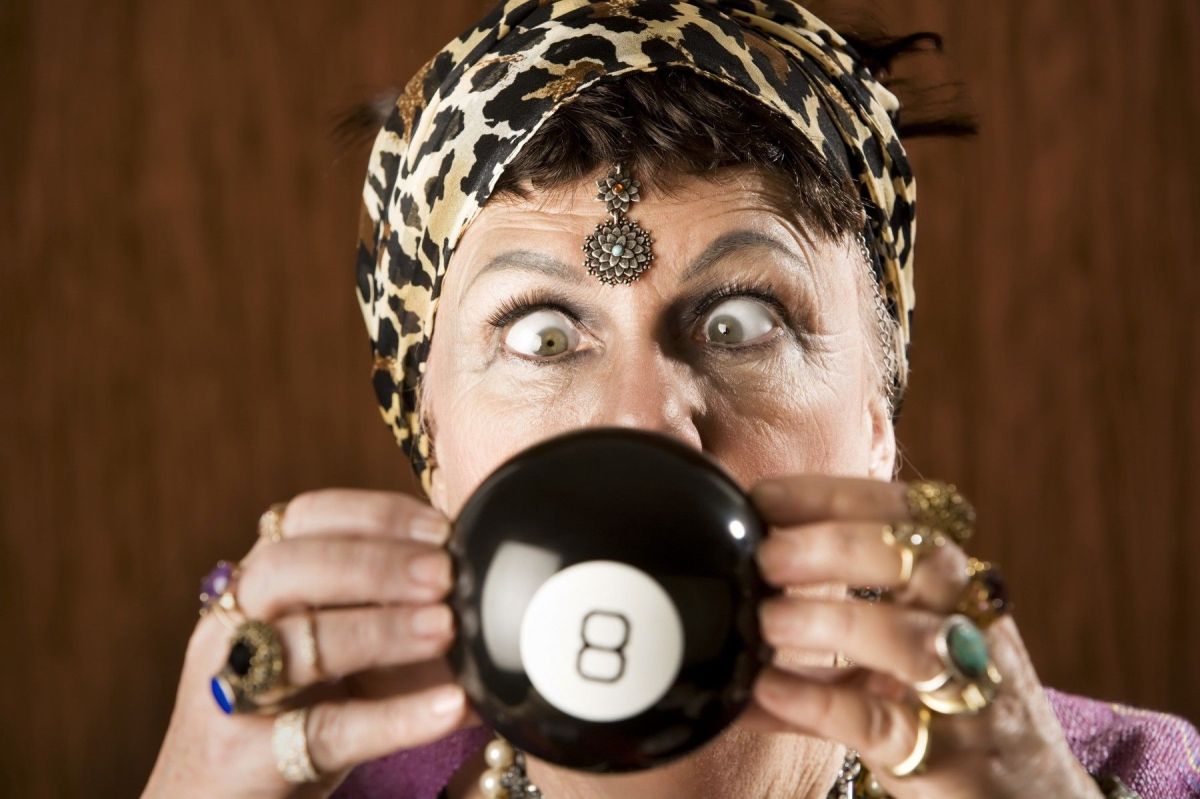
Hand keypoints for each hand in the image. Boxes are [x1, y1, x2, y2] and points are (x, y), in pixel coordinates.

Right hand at [143, 490, 474, 798]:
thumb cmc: (287, 719)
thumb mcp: (335, 658)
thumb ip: (392, 619)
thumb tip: (488, 602)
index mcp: (257, 587)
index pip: (302, 520)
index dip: (373, 514)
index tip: (440, 528)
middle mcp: (232, 628)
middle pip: (288, 569)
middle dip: (373, 563)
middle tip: (444, 574)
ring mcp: (230, 694)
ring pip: (298, 645)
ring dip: (380, 630)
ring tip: (447, 628)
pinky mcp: (246, 760)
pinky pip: (323, 731)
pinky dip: (393, 718)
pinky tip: (449, 707)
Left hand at [740, 475, 1101, 797]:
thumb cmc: (950, 715)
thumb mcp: (899, 654)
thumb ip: (823, 626)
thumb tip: (725, 606)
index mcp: (954, 589)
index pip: (908, 514)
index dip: (836, 496)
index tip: (765, 496)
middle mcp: (971, 628)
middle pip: (925, 559)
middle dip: (840, 546)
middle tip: (768, 554)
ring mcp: (966, 693)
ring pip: (914, 640)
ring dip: (835, 621)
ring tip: (768, 619)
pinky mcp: (948, 759)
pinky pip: (883, 723)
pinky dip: (820, 703)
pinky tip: (768, 690)